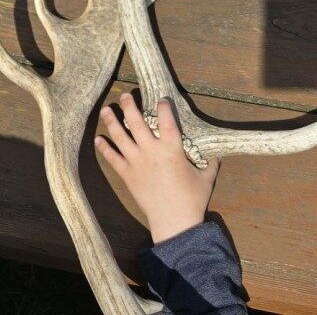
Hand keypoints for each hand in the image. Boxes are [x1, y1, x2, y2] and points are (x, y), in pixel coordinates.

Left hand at [97, 93, 219, 243]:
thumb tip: (218, 154)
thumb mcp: (206, 178)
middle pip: (136, 122)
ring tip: (106, 109)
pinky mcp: (126, 174)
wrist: (174, 221)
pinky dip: (104, 148)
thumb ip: (211, 163)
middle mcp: (151, 151)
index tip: (160, 99)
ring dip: (111, 121)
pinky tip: (98, 139)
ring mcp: (136, 162)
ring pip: (120, 136)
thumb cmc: (192, 199)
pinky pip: (112, 158)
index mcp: (172, 149)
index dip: (163, 107)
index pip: (166, 121)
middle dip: (129, 106)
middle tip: (125, 95)